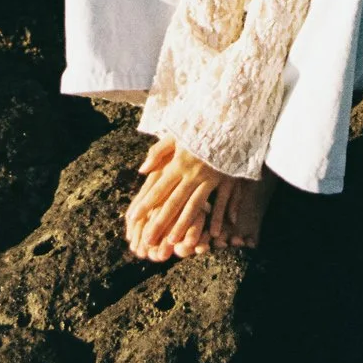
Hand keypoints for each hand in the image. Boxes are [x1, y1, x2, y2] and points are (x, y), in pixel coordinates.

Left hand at [125, 136, 242, 260]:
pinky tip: (213, 233)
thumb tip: (142, 170)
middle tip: (148, 240)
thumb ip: (158, 152)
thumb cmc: (199, 127)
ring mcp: (211, 177)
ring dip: (184, 225)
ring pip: (195, 205)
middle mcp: (193, 173)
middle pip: (174, 202)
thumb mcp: (176, 134)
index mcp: (179, 163)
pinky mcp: (227, 178)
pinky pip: (223, 201)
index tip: (133, 218)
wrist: (229, 120)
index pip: (158, 188)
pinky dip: (218, 217)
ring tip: (172, 242)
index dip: (145, 204)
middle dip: (159, 222)